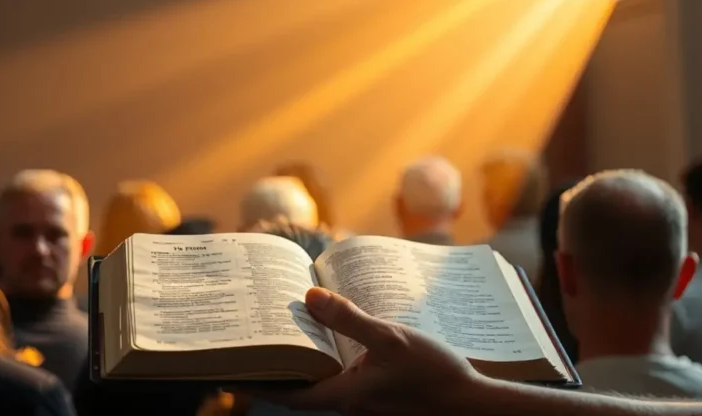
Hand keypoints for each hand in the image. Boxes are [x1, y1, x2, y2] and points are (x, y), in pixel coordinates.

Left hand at [256, 288, 485, 414]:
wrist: (473, 404)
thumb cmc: (435, 373)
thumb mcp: (391, 337)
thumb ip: (349, 318)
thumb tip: (308, 297)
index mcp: (344, 395)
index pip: (287, 393)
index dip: (255, 384)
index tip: (228, 372)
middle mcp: (349, 404)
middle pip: (301, 387)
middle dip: (276, 368)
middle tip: (254, 342)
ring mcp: (365, 403)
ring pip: (323, 381)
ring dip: (304, 361)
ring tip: (286, 332)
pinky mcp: (379, 396)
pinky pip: (344, 379)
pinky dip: (330, 360)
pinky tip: (334, 336)